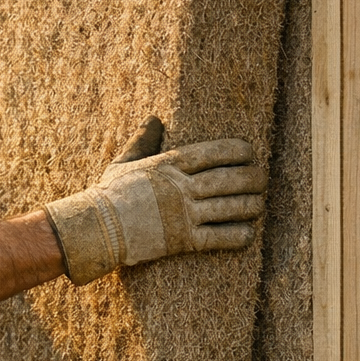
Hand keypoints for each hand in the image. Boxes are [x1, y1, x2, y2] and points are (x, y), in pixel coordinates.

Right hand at [43, 117, 266, 284]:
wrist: (96, 228)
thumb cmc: (109, 194)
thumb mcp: (124, 161)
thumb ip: (143, 140)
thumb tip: (153, 119)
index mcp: (169, 165)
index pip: (214, 153)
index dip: (238, 151)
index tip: (250, 152)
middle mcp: (181, 187)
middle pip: (229, 180)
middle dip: (252, 178)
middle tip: (262, 179)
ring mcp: (183, 214)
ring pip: (230, 208)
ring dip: (251, 206)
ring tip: (260, 204)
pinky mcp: (183, 241)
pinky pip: (219, 238)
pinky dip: (238, 236)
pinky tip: (248, 233)